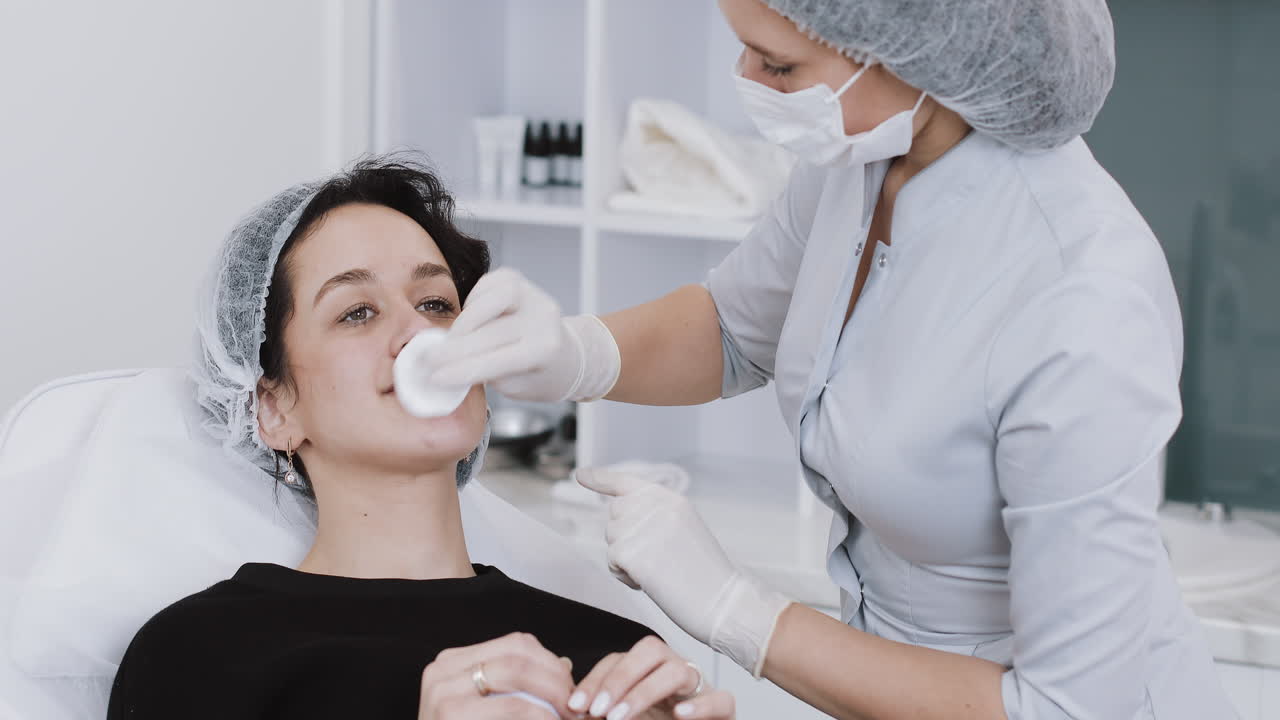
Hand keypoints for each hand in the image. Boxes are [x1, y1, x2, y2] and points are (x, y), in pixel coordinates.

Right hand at [418, 632, 573, 718]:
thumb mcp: (489, 709)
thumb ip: (520, 687)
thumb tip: (565, 664)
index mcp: (453, 662)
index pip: (515, 644)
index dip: (551, 663)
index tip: (571, 689)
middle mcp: (442, 670)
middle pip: (518, 654)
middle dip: (556, 678)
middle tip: (576, 706)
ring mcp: (442, 692)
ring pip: (516, 672)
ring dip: (553, 695)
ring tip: (569, 716)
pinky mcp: (451, 713)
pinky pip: (513, 707)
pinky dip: (540, 716)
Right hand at [429, 268, 618, 401]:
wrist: (565, 355)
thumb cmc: (537, 375)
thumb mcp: (513, 386)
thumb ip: (482, 373)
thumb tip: (441, 367)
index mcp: (545, 351)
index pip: (497, 362)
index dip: (461, 370)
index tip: (434, 378)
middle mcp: (543, 319)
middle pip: (491, 332)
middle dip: (454, 349)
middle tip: (428, 361)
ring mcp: (533, 295)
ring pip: (492, 298)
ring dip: (465, 321)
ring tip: (451, 340)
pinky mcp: (520, 280)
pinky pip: (489, 283)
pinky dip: (472, 301)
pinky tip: (467, 319)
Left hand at [569, 636, 734, 719]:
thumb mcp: (623, 714)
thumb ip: (601, 706)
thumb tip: (572, 702)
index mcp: (647, 670)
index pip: (619, 659)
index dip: (596, 679)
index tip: (576, 705)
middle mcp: (672, 669)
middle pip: (650, 650)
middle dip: (619, 678)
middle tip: (598, 710)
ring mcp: (699, 687)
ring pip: (679, 670)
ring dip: (645, 692)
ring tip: (620, 717)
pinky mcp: (724, 707)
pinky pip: (721, 698)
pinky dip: (701, 706)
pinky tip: (680, 715)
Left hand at [576, 466, 791, 677]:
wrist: (724, 602)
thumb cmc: (708, 576)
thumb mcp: (685, 531)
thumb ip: (656, 519)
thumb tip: (620, 521)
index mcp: (672, 500)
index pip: (627, 482)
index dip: (601, 479)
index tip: (582, 475)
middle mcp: (655, 506)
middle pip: (615, 514)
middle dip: (625, 537)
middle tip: (657, 559)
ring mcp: (641, 526)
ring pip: (611, 538)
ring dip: (626, 559)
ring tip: (659, 572)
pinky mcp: (629, 550)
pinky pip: (611, 561)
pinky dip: (625, 576)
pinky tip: (650, 582)